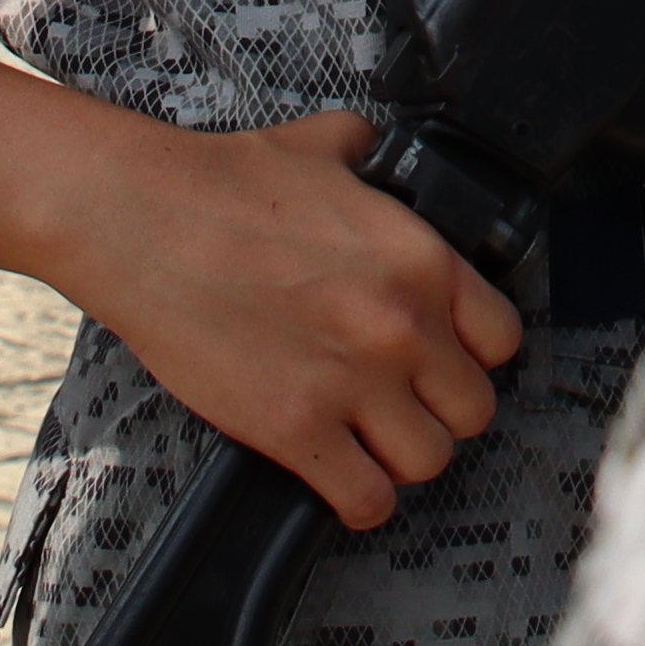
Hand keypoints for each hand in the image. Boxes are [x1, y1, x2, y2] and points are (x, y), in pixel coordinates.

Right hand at [73, 109, 525, 531]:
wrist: (143, 220)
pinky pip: (366, 500)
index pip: (502, 340)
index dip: (475, 354)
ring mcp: (351, 383)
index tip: (446, 359)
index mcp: (420, 259)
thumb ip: (372, 157)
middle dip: (440, 410)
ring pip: (428, 462)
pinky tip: (340, 475)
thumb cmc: (222, 184)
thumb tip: (381, 154)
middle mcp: (400, 325)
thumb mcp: (326, 144)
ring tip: (371, 439)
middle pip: (473, 411)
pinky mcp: (296, 429)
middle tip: (404, 402)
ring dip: (402, 457)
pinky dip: (359, 500)